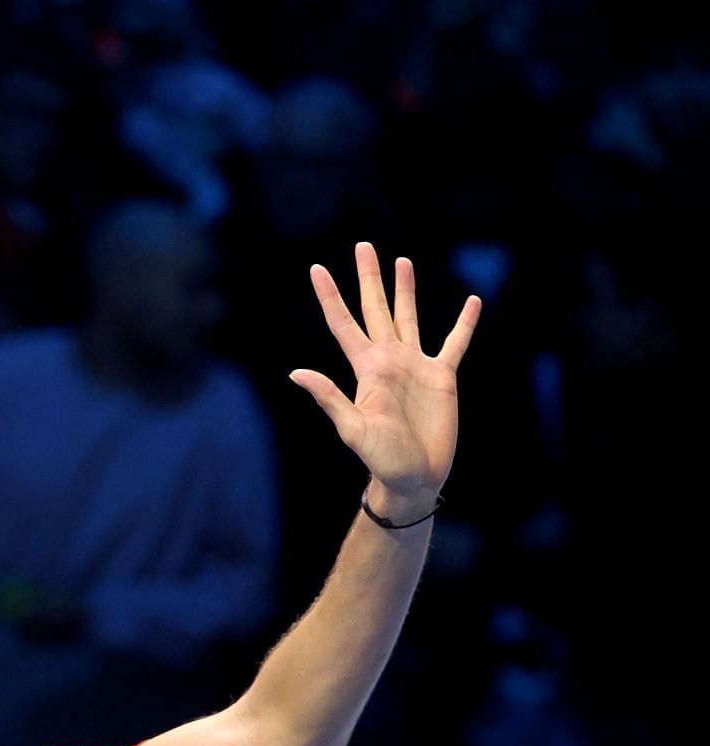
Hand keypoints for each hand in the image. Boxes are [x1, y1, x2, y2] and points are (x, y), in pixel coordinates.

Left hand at [290, 243, 480, 518]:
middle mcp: (389, 360)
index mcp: (366, 369)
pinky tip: (472, 302)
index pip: (343, 323)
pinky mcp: (442, 377)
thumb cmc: (380, 459)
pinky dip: (464, 324)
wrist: (414, 477)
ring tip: (402, 262)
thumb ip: (329, 398)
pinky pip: (455, 344)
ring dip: (405, 290)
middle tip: (363, 246)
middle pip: (376, 309)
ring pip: (409, 317)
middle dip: (369, 278)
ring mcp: (415, 366)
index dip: (330, 296)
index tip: (316, 269)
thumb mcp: (353, 429)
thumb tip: (295, 373)